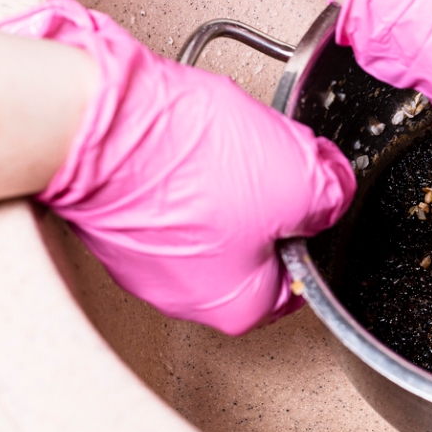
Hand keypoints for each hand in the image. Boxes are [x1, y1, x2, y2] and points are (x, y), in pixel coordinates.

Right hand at [0, 0, 354, 333]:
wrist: (98, 124)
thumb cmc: (189, 165)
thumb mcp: (300, 179)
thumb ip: (331, 196)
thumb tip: (334, 194)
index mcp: (238, 307)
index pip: (301, 277)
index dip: (315, 226)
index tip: (314, 194)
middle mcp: (186, 297)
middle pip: (258, 244)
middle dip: (269, 197)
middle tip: (268, 160)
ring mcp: (145, 259)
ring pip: (215, 216)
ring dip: (226, 177)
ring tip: (220, 146)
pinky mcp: (118, 220)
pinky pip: (173, 195)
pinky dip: (184, 166)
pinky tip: (184, 141)